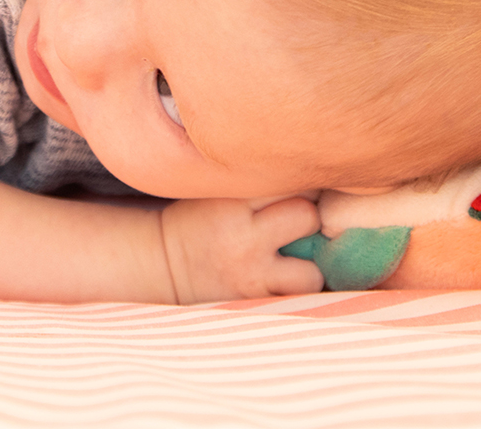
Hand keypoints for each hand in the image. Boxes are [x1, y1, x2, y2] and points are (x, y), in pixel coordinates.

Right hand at [159, 196, 323, 303]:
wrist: (164, 266)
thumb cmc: (200, 218)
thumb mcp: (221, 190)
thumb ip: (260, 182)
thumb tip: (317, 177)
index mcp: (233, 200)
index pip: (290, 180)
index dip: (304, 181)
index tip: (300, 185)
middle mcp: (244, 238)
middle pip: (308, 217)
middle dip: (311, 216)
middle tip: (301, 218)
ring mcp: (252, 275)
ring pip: (312, 271)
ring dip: (312, 264)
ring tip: (298, 256)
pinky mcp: (255, 303)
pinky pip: (298, 299)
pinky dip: (299, 288)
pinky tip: (288, 276)